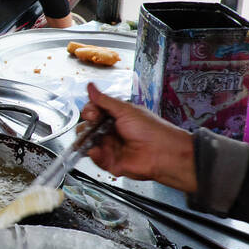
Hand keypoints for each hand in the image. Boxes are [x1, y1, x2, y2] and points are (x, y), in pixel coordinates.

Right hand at [79, 82, 197, 192]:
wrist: (162, 152)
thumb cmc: (151, 130)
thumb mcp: (125, 110)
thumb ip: (104, 100)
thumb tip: (91, 87)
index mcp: (116, 117)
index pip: (94, 112)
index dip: (90, 111)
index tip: (92, 112)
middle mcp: (112, 132)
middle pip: (88, 128)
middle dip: (86, 125)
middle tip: (93, 123)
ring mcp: (111, 147)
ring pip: (89, 144)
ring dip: (86, 139)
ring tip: (90, 137)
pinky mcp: (111, 162)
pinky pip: (96, 159)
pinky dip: (94, 155)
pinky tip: (96, 150)